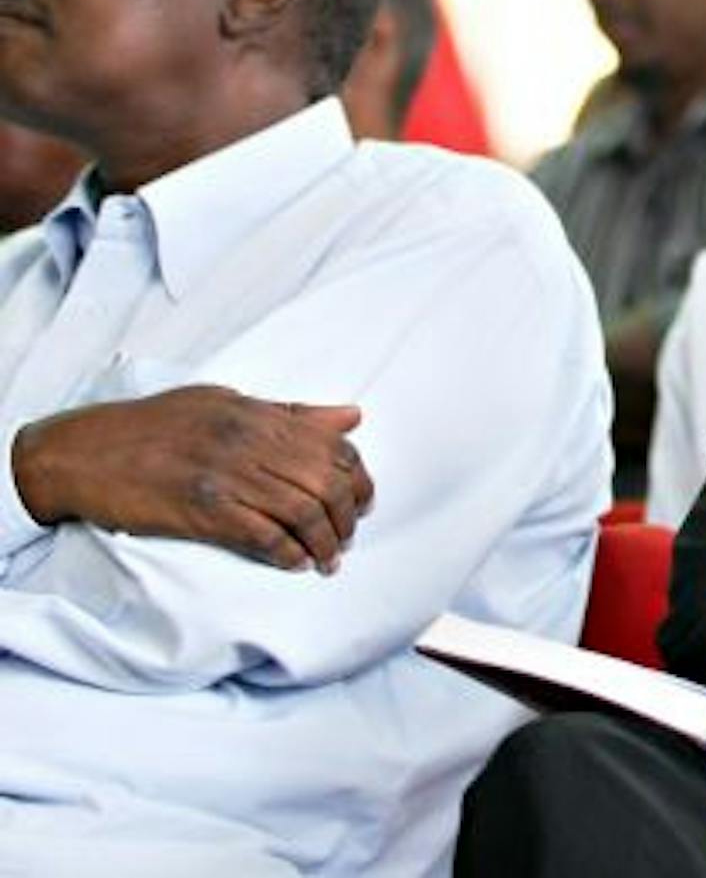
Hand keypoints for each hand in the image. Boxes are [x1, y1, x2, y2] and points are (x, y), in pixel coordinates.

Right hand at [12, 386, 375, 573]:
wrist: (82, 452)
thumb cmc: (153, 426)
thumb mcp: (224, 403)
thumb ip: (289, 414)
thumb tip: (351, 417)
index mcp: (256, 415)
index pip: (333, 447)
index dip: (358, 478)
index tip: (362, 502)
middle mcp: (247, 442)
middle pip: (325, 481)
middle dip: (347, 516)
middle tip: (348, 538)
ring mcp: (225, 476)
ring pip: (300, 511)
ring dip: (323, 541)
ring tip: (327, 559)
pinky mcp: (201, 510)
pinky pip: (261, 534)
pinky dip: (286, 552)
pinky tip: (294, 562)